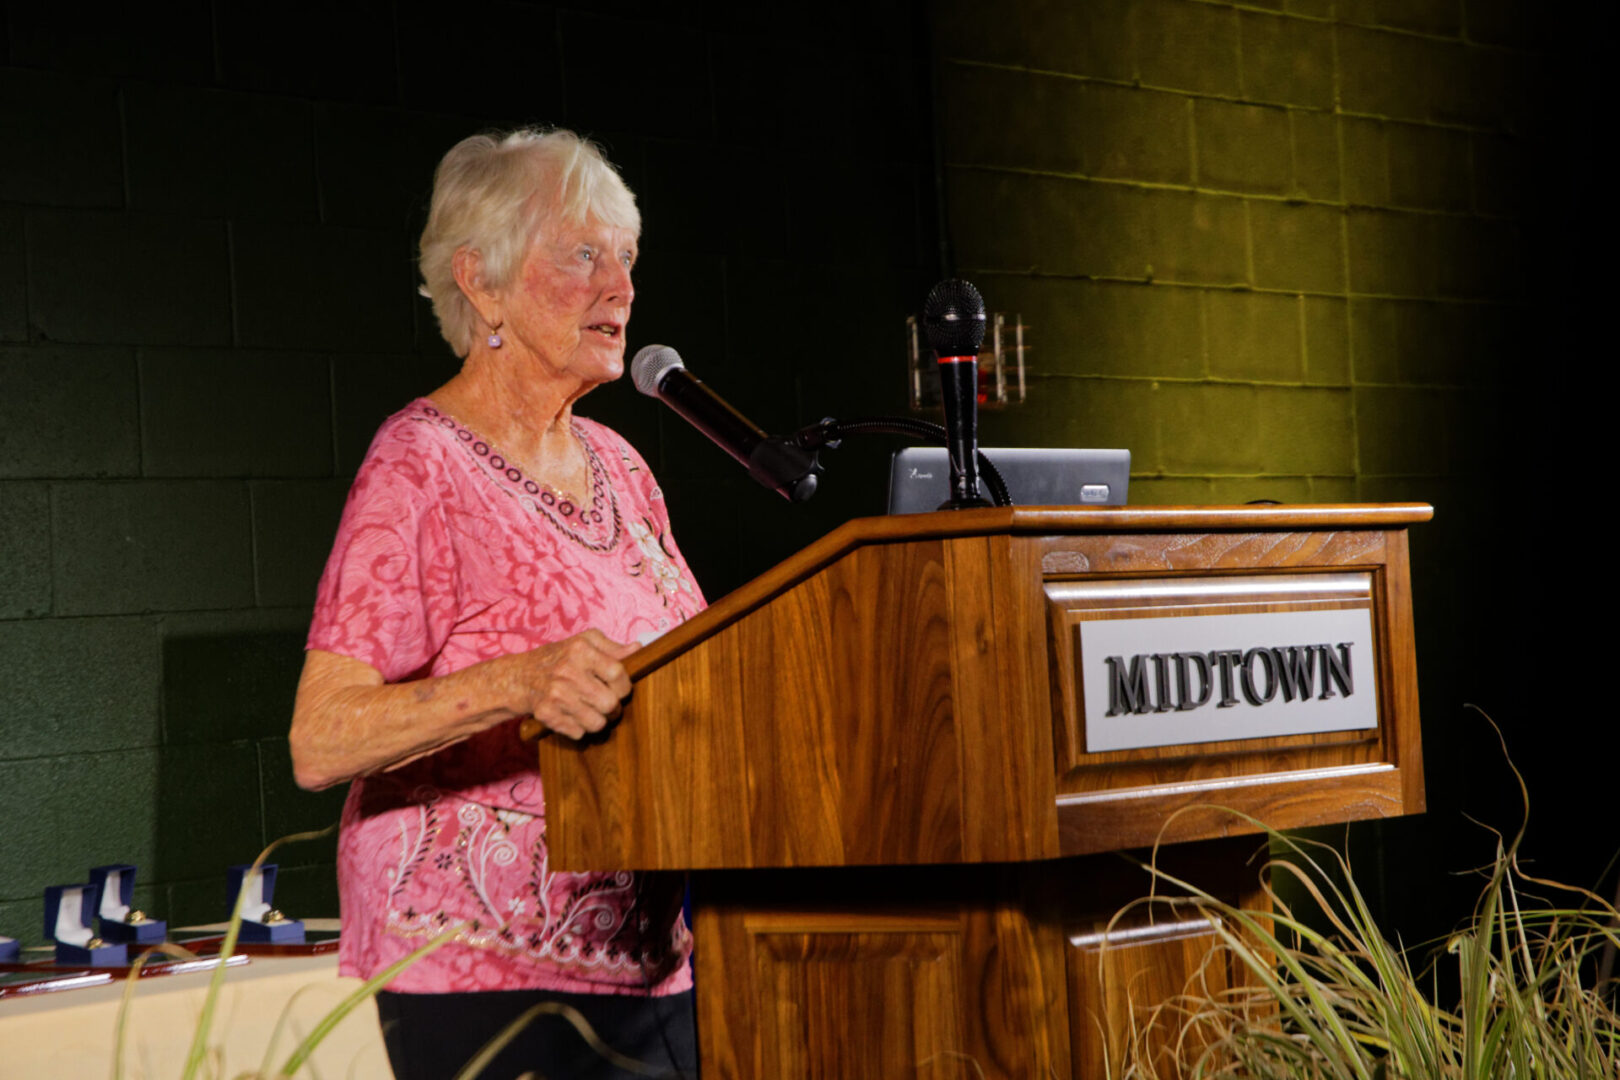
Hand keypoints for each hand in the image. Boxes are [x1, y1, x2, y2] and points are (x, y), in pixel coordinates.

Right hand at [508, 629, 635, 739]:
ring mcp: (555, 695)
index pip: (617, 673)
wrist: (519, 677)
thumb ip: (612, 647)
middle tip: (608, 703)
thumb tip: (638, 649)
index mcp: (580, 650)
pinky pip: (578, 733)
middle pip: (610, 703)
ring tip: (592, 710)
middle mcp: (567, 672)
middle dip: (614, 707)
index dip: (624, 685)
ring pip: (597, 723)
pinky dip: (579, 728)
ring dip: (598, 720)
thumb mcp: (583, 642)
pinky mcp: (546, 715)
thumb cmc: (557, 658)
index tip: (620, 688)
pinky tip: (573, 715)